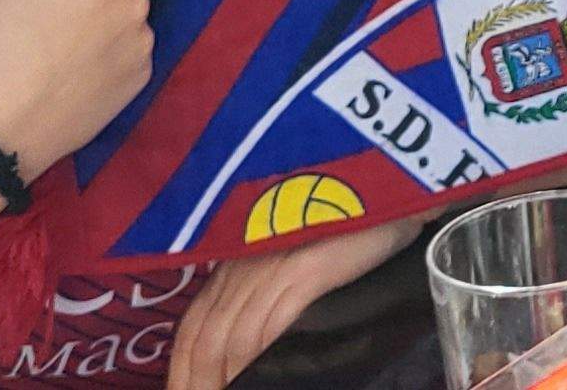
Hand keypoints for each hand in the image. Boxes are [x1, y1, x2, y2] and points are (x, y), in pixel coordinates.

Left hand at [164, 218, 419, 389]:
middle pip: (204, 337)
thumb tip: (248, 347)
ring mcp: (273, 268)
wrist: (385, 195)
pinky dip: (258, 356)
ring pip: (232, 336)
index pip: (192, 325)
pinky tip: (257, 376)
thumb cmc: (342, 231)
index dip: (181, 366)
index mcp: (234, 265)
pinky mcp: (307, 270)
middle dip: (196, 379)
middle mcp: (244, 266)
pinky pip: (272, 322)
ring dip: (224, 376)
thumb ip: (267, 296)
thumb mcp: (290, 263)